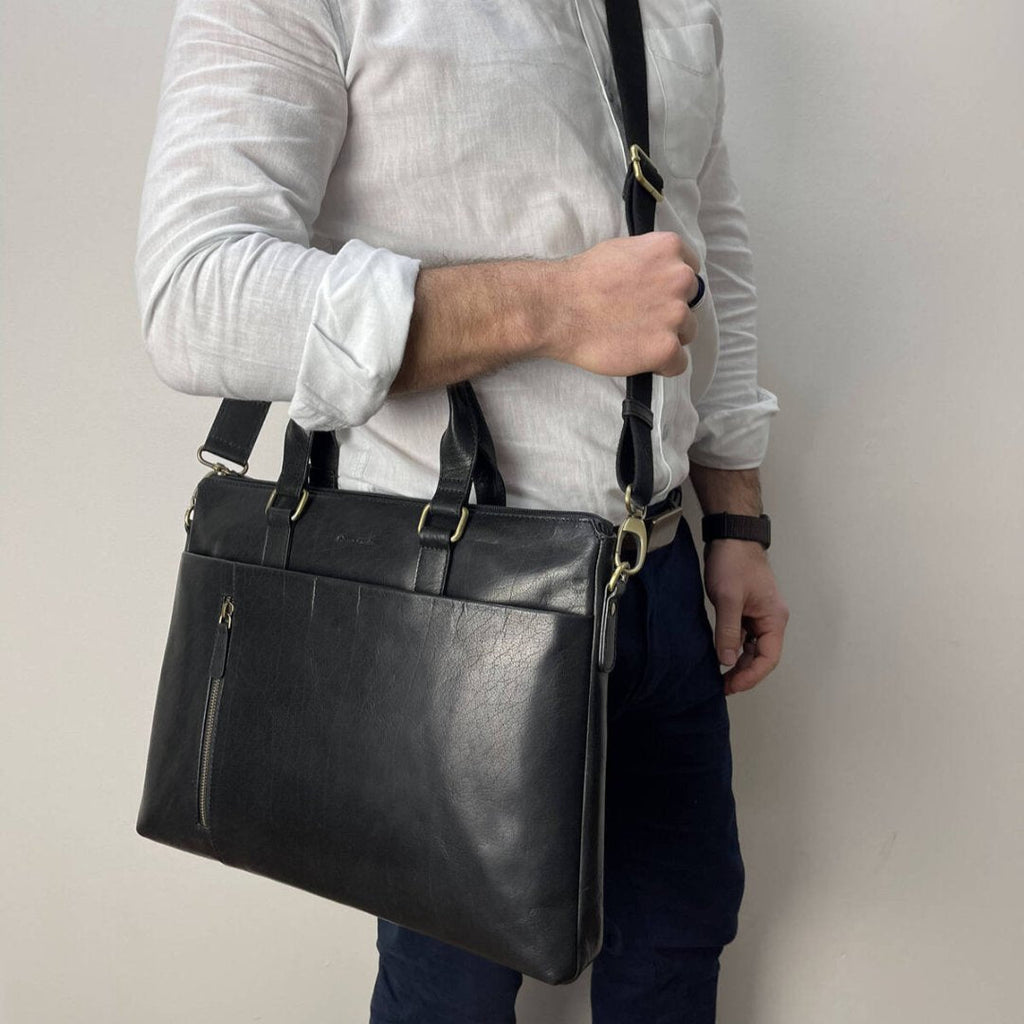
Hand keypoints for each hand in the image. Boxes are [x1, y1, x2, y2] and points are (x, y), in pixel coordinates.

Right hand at [538, 231, 702, 376]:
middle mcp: (679, 278)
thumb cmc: (581, 281)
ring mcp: (675, 314)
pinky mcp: (666, 347)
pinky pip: (679, 363)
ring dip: (666, 338)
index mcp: (668, 249)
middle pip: (690, 302)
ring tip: (635, 339)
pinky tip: (640, 358)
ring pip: (687, 333)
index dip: (671, 287)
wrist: (559, 309)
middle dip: (669, 312)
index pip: (690, 271)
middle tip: (639, 319)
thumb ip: (649, 260)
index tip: (654, 296)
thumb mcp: (621, 250)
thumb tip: (656, 274)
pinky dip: (662, 365)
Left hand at [703, 539, 788, 694]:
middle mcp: (770, 619)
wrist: (730, 536)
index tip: (732, 686)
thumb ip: (727, 631)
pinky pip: (742, 636)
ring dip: (738, 662)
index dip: (751, 676)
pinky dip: (732, 647)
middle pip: (762, 656)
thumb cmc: (734, 562)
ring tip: (719, 676)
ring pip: (752, 648)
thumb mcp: (728, 598)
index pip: (769, 658)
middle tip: (722, 686)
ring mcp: (758, 615)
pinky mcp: (745, 609)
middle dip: (744, 673)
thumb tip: (726, 661)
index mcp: (774, 618)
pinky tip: (718, 655)